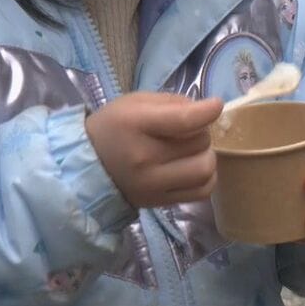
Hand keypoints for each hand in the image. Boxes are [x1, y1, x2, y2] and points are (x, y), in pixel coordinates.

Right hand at [85, 92, 222, 208]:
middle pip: (199, 143)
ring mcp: (153, 184)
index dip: (207, 111)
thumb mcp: (135, 102)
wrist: (88, 166)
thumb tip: (206, 111)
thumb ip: (172, 103)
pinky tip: (194, 167)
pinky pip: (201, 191)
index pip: (183, 120)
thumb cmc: (114, 126)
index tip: (216, 105)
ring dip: (207, 155)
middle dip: (202, 131)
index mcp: (136, 124)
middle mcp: (145, 158)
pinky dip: (206, 177)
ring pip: (205, 170)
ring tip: (193, 150)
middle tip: (190, 130)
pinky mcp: (160, 202)